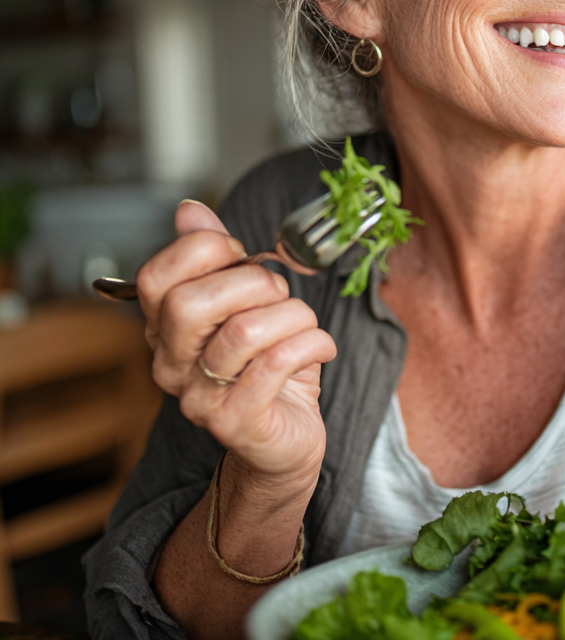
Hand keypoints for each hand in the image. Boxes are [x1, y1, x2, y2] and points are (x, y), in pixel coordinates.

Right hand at [136, 201, 336, 489]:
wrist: (285, 441)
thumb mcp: (247, 304)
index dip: (206, 252)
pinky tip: (321, 347)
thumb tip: (189, 210)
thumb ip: (217, 258)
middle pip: (191, 303)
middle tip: (278, 297)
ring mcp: (199, 399)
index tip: (242, 257)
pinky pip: (278, 363)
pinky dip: (313, 342)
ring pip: (246, 329)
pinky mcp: (237, 422)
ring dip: (294, 315)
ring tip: (305, 326)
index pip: (155, 277)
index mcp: (165, 330)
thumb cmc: (269, 366)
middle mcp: (171, 366)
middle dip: (253, 284)